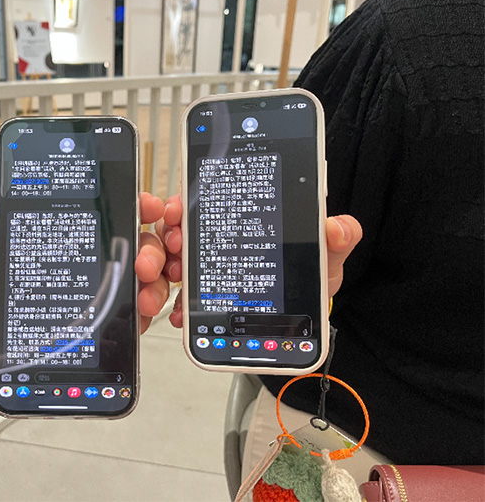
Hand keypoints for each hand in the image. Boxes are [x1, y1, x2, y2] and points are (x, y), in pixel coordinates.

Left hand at [0, 194, 171, 335]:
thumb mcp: (1, 260)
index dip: (143, 204)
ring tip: (144, 300)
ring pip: (152, 279)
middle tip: (142, 265)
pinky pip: (142, 311)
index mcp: (90, 227)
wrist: (13, 320)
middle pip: (147, 244)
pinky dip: (148, 314)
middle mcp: (110, 253)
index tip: (150, 207)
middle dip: (152, 252)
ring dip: (155, 287)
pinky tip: (141, 316)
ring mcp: (118, 284)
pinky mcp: (119, 313)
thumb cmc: (17, 278)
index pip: (124, 207)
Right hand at [154, 194, 362, 327]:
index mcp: (246, 213)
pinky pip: (185, 297)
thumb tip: (336, 228)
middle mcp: (222, 236)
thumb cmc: (312, 271)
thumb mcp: (328, 253)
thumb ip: (339, 237)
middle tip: (177, 247)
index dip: (185, 200)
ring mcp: (212, 266)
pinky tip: (183, 313)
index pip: (205, 195)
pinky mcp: (209, 295)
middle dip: (170, 235)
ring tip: (178, 279)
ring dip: (170, 267)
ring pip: (175, 259)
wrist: (310, 310)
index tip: (178, 211)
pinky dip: (180, 305)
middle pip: (180, 227)